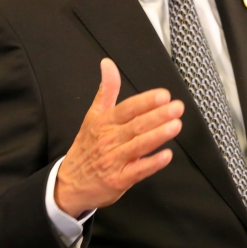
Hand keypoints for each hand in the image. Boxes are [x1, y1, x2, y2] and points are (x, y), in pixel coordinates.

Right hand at [55, 58, 183, 217]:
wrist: (70, 183)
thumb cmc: (86, 147)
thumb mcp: (93, 116)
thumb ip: (106, 90)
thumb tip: (108, 64)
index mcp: (104, 122)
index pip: (127, 109)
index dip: (145, 101)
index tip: (163, 95)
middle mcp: (108, 139)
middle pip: (135, 125)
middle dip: (158, 116)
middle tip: (176, 108)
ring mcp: (113, 160)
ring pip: (138, 146)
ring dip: (157, 135)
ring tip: (176, 126)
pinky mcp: (118, 180)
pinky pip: (137, 171)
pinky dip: (151, 164)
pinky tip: (166, 156)